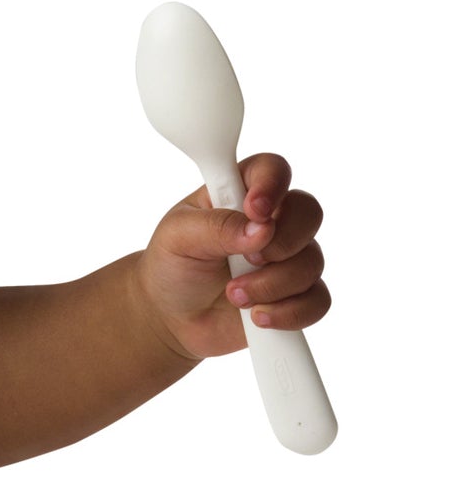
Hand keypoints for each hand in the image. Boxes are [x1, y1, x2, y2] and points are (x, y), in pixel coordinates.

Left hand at [133, 152, 330, 362]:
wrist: (170, 318)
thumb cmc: (172, 265)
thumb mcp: (177, 237)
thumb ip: (215, 226)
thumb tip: (260, 228)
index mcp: (239, 193)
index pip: (272, 170)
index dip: (272, 184)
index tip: (255, 210)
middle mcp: (273, 221)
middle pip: (309, 212)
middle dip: (282, 241)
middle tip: (249, 260)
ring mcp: (288, 258)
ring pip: (312, 262)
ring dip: (271, 285)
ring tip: (233, 295)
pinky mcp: (296, 295)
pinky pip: (317, 301)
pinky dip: (287, 312)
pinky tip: (256, 316)